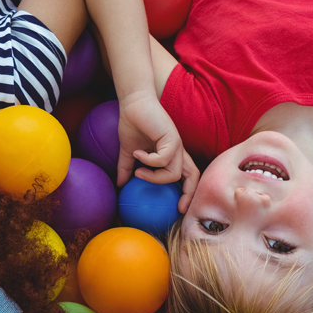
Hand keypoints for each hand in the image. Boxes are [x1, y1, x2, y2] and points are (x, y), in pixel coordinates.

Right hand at [117, 93, 199, 212]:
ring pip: (174, 173)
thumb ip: (127, 168)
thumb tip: (119, 185)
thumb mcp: (128, 152)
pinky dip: (149, 160)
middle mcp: (178, 151)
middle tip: (178, 208)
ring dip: (154, 177)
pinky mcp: (172, 138)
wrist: (133, 104)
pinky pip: (163, 159)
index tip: (178, 208)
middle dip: (189, 194)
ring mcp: (176, 144)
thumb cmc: (132, 124)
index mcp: (172, 154)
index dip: (187, 192)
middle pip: (193, 176)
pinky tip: (138, 152)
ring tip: (138, 171)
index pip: (188, 176)